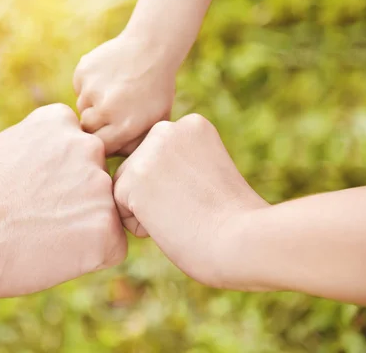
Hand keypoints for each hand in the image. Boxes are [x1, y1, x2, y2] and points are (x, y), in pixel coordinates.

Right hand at [0, 104, 126, 297]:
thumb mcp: (9, 146)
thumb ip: (45, 143)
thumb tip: (64, 158)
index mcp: (61, 121)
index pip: (80, 150)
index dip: (61, 177)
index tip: (34, 191)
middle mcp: (88, 146)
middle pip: (96, 181)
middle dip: (76, 201)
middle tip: (39, 217)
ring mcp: (100, 186)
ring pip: (106, 213)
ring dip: (85, 227)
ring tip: (45, 236)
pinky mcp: (106, 227)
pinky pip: (113, 246)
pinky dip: (92, 256)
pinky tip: (58, 254)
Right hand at [73, 33, 176, 155]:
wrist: (152, 48)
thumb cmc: (156, 90)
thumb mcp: (156, 121)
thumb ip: (136, 146)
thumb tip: (114, 166)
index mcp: (125, 126)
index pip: (99, 147)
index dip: (103, 141)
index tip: (110, 134)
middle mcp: (106, 109)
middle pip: (86, 128)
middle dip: (96, 123)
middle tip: (111, 110)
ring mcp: (93, 89)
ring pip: (81, 107)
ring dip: (93, 102)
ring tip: (113, 91)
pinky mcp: (83, 71)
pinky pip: (79, 87)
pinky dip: (89, 84)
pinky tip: (108, 76)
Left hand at [113, 114, 267, 287]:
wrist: (245, 241)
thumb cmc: (235, 220)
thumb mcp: (210, 171)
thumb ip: (181, 162)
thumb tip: (150, 176)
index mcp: (191, 124)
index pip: (158, 160)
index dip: (179, 188)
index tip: (206, 196)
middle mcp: (166, 129)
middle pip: (138, 171)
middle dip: (158, 197)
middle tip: (195, 207)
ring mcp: (148, 152)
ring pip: (126, 190)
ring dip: (149, 212)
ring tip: (184, 214)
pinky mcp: (133, 179)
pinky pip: (120, 211)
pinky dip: (142, 228)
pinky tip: (173, 223)